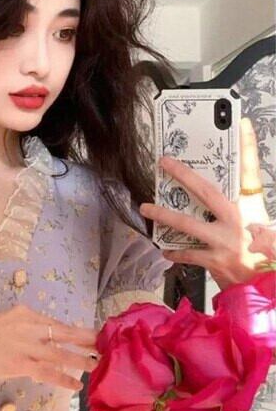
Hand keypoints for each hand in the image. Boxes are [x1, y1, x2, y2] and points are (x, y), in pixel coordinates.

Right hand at [0, 303, 98, 389]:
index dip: (76, 332)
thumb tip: (43, 342)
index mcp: (24, 314)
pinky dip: (64, 378)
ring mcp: (24, 344)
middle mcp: (28, 326)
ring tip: (98, 366)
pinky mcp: (19, 363)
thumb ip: (24, 330)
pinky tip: (76, 385)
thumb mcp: (3, 325)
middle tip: (107, 346)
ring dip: (81, 360)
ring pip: (60, 353)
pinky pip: (47, 372)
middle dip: (87, 341)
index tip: (93, 336)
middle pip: (64, 333)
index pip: (56, 323)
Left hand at [139, 117, 269, 289]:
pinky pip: (188, 253)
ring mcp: (225, 240)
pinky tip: (165, 249)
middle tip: (164, 162)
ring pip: (188, 223)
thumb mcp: (264, 225)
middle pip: (207, 191)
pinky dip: (176, 252)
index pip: (251, 171)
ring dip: (164, 215)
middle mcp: (238, 220)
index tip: (241, 124)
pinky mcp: (214, 260)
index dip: (246, 147)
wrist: (266, 286)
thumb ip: (245, 209)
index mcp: (252, 207)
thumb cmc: (264, 255)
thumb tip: (220, 200)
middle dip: (183, 175)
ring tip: (146, 208)